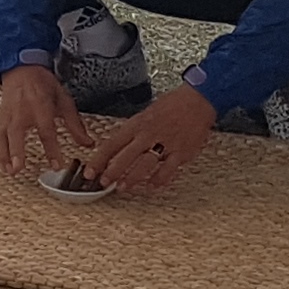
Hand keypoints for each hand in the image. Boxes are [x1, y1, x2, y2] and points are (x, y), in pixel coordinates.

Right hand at [0, 64, 82, 173]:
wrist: (23, 69)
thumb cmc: (44, 85)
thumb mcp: (64, 100)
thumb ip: (75, 124)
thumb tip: (88, 144)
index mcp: (40, 105)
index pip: (46, 130)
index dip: (52, 149)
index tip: (57, 165)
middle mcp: (22, 110)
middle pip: (16, 132)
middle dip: (16, 150)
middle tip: (18, 168)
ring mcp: (9, 115)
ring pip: (2, 136)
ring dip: (4, 154)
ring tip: (9, 171)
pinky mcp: (1, 118)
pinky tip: (1, 164)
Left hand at [86, 80, 220, 195]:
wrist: (198, 100)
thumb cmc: (172, 105)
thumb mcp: (145, 114)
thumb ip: (132, 132)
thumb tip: (116, 149)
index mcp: (137, 124)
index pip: (112, 144)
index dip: (99, 160)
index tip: (89, 172)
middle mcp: (149, 134)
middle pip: (125, 156)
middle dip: (112, 172)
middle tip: (103, 183)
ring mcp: (166, 144)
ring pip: (145, 164)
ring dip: (132, 178)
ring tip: (122, 188)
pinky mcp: (181, 152)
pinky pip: (168, 170)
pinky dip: (159, 179)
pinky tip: (152, 185)